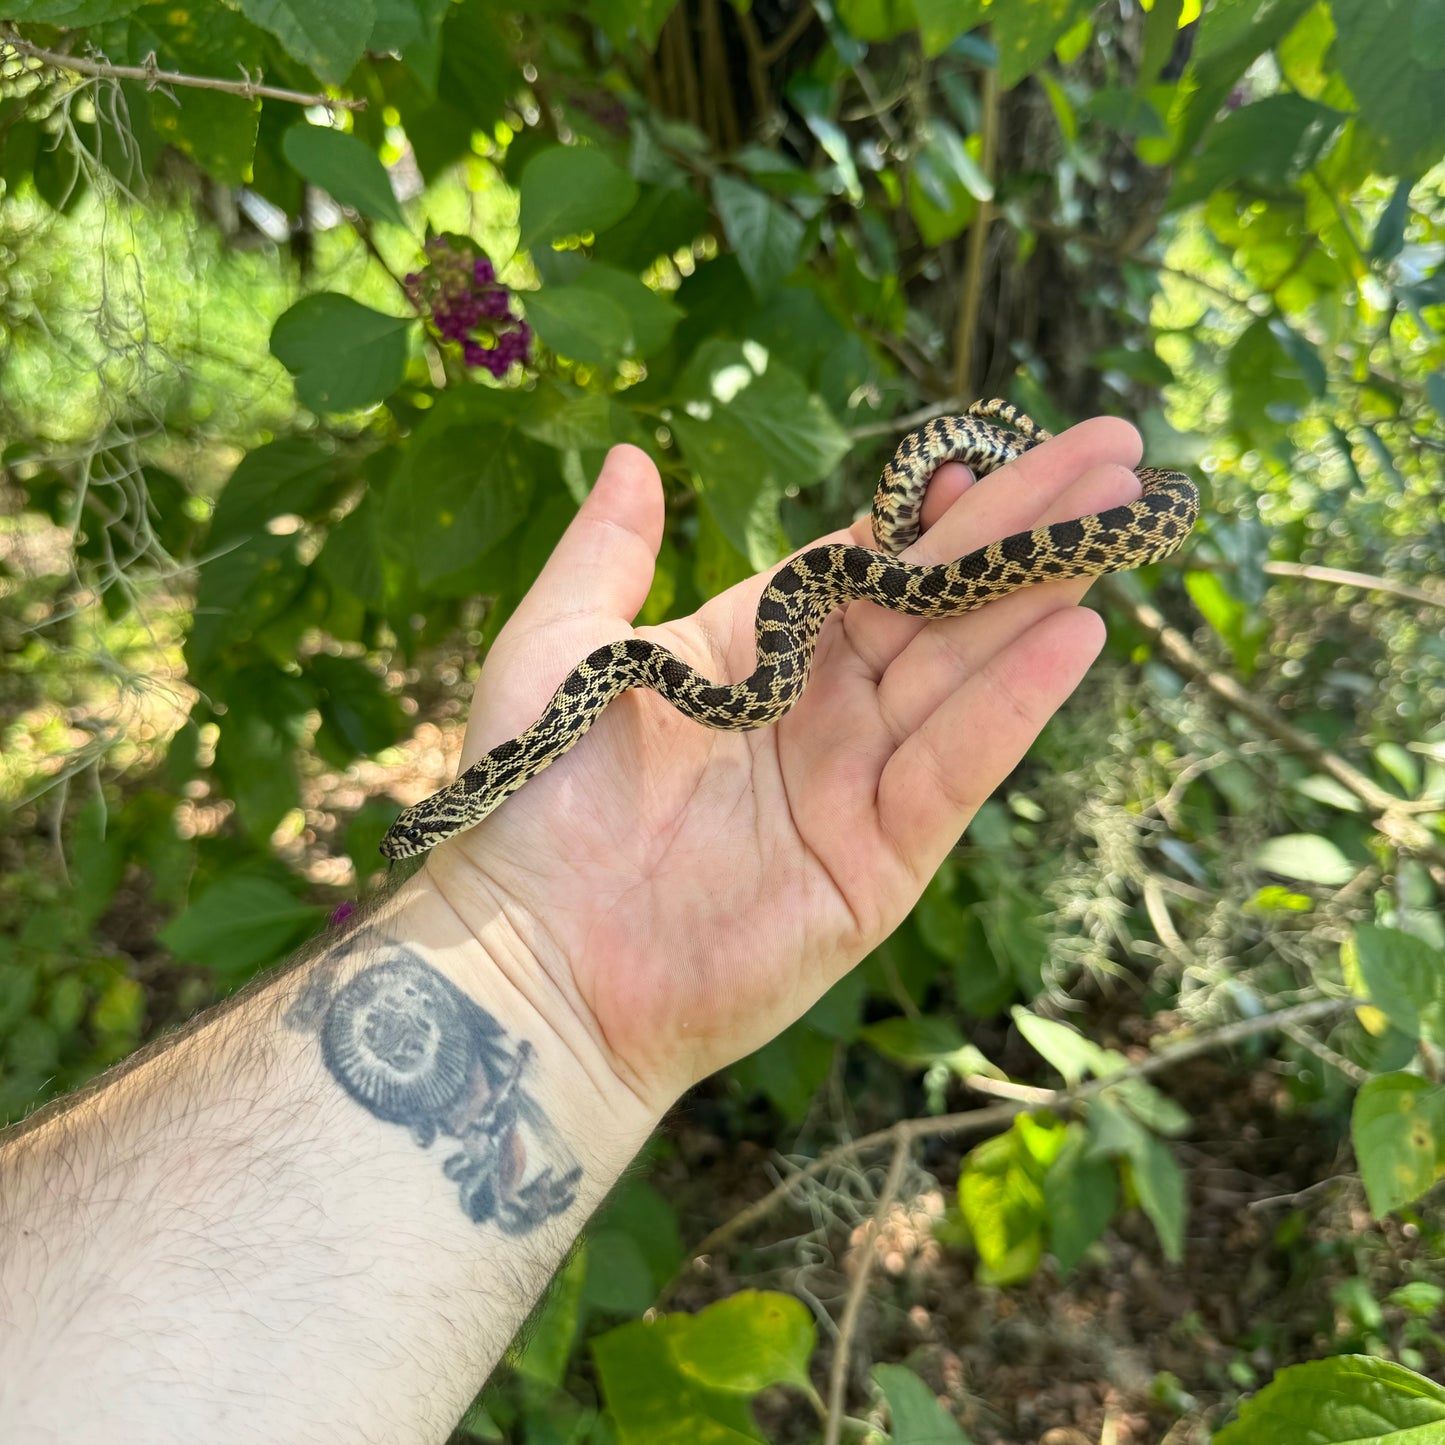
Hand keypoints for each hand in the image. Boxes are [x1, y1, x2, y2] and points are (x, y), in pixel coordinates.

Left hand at [424, 418, 1143, 1114]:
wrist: (535, 954)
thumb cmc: (533, 799)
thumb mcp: (560, 647)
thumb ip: (606, 553)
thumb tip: (631, 453)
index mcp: (756, 651)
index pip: (866, 563)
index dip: (927, 510)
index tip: (985, 451)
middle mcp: (820, 709)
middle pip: (939, 604)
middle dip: (1024, 529)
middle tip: (1115, 455)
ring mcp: (857, 783)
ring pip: (965, 672)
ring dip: (1042, 595)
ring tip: (1121, 521)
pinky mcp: (880, 860)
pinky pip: (956, 769)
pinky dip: (1014, 704)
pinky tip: (1075, 631)